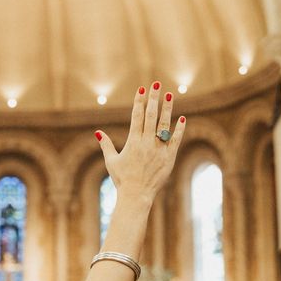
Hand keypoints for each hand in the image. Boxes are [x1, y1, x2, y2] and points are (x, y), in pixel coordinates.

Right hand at [95, 82, 184, 201]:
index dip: (139, 102)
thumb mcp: (111, 160)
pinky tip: (183, 118)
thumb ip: (105, 144)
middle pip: (150, 115)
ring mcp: (159, 150)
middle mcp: (146, 143)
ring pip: (164, 125)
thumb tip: (97, 132)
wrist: (136, 195)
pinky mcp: (169, 158)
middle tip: (156, 84)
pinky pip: (176, 140)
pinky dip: (179, 129)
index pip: (136, 116)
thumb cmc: (122, 179)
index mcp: (132, 141)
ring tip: (169, 95)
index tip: (142, 90)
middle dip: (153, 98)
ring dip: (167, 109)